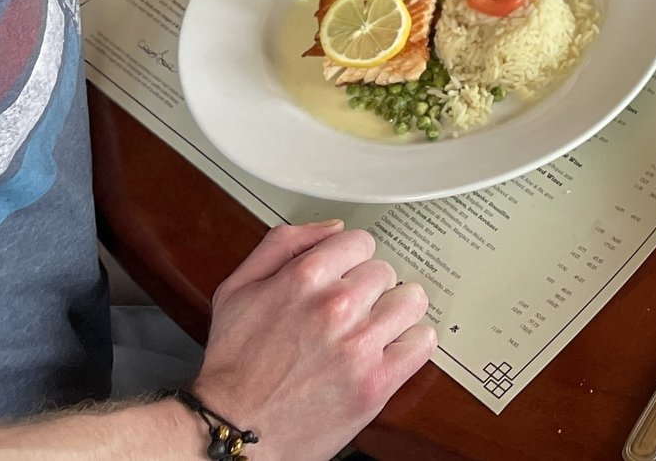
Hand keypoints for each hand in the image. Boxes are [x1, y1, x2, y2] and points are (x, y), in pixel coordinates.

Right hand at [187, 222, 435, 460]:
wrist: (234, 429)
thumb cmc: (234, 365)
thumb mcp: (238, 289)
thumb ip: (283, 244)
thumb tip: (331, 228)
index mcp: (305, 277)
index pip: (362, 242)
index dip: (352, 260)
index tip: (346, 276)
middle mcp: (337, 306)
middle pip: (385, 271)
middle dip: (369, 289)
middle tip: (351, 311)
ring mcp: (360, 345)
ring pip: (411, 301)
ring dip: (394, 313)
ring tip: (374, 329)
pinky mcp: (376, 382)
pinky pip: (422, 343)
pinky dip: (410, 344)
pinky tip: (389, 350)